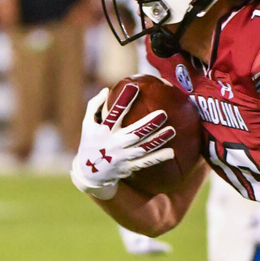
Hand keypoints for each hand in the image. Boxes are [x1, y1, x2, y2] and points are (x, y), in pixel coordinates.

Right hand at [70, 84, 174, 199]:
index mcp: (104, 130)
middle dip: (149, 124)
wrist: (90, 173)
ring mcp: (123, 157)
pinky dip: (158, 158)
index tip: (134, 87)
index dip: (124, 100)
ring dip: (158, 140)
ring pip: (144, 148)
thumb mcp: (87, 123)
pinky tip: (171, 152)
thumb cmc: (90, 142)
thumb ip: (95, 105)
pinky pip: (146, 162)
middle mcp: (114, 144)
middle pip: (134, 133)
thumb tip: (106, 89)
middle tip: (163, 113)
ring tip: (172, 130)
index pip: (114, 113)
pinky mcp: (129, 167)